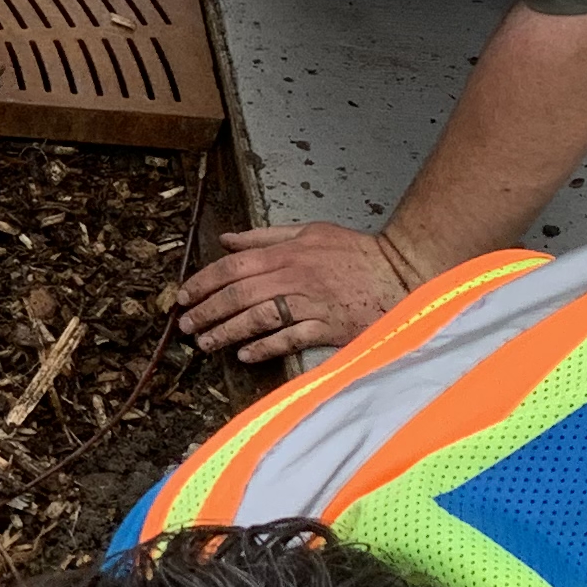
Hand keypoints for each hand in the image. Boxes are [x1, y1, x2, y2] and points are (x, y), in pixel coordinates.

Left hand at [176, 221, 419, 367]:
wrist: (402, 271)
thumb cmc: (356, 252)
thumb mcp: (310, 231)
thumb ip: (265, 236)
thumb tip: (226, 239)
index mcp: (288, 252)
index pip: (234, 266)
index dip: (204, 282)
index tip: (184, 296)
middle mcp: (295, 276)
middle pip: (240, 294)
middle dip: (208, 310)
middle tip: (186, 325)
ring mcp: (311, 303)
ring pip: (258, 317)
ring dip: (227, 331)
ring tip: (206, 343)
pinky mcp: (328, 327)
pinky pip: (289, 339)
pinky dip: (264, 347)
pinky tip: (245, 355)